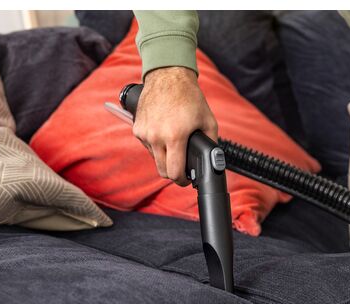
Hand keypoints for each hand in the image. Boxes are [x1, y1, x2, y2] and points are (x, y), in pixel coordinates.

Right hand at [133, 66, 217, 185]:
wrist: (168, 76)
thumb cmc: (190, 97)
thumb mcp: (208, 121)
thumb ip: (211, 143)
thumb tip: (212, 161)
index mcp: (175, 136)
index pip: (174, 172)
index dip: (182, 180)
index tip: (186, 179)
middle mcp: (156, 136)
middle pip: (162, 171)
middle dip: (173, 172)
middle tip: (181, 168)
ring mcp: (144, 133)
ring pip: (154, 158)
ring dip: (164, 157)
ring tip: (174, 142)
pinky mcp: (137, 128)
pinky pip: (147, 146)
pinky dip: (155, 145)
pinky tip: (164, 132)